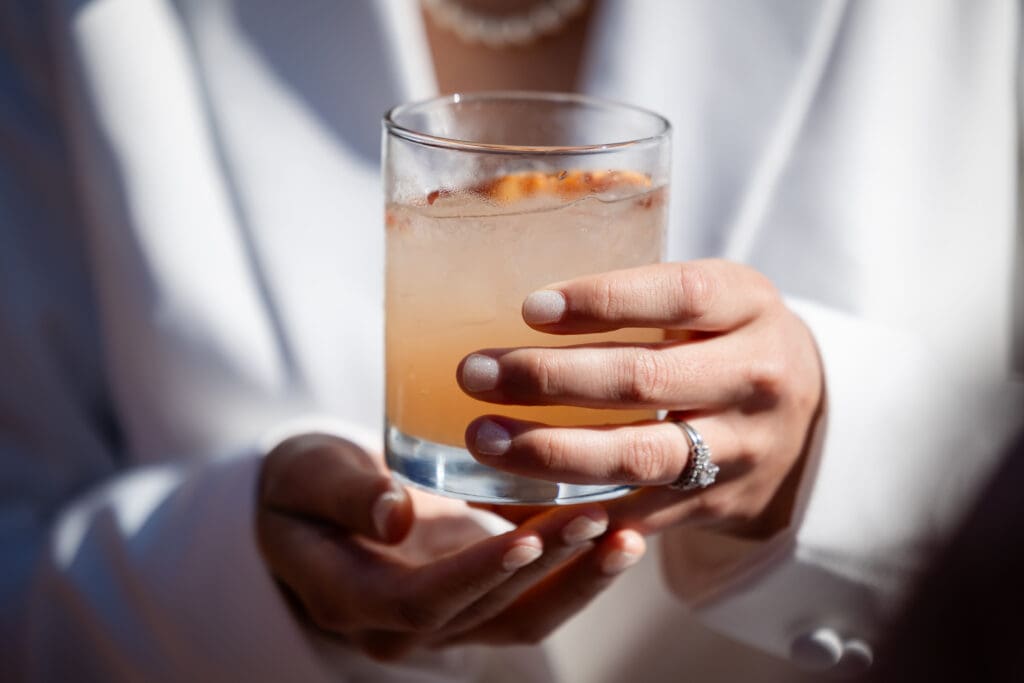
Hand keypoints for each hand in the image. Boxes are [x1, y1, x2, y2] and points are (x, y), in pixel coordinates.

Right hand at [256, 434, 645, 659]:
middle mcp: (399, 626)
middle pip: (486, 611)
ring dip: (577, 582)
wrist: (308, 510)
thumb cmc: (300, 485)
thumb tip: (393, 515)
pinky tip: (614, 531)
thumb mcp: (305, 476)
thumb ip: (345, 493)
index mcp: (349, 598)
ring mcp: (442, 620)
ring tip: (627, 535)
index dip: (476, 575)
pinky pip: (530, 601)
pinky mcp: (472, 602)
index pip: (420, 601)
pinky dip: (574, 573)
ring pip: (520, 618)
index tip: (526, 539)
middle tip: (601, 517)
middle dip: (547, 567)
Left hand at [457, 259, 822, 537]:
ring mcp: (739, 448)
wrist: (805, 420)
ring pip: (639, 456)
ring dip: (551, 451)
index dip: (602, 301)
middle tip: (475, 373)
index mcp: (747, 305)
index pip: (677, 295)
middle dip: (550, 379)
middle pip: (645, 380)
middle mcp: (752, 377)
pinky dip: (575, 510)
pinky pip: (638, 512)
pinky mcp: (715, 502)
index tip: (529, 308)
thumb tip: (517, 287)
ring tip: (483, 437)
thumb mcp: (714, 295)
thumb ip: (642, 291)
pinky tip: (515, 499)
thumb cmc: (729, 339)